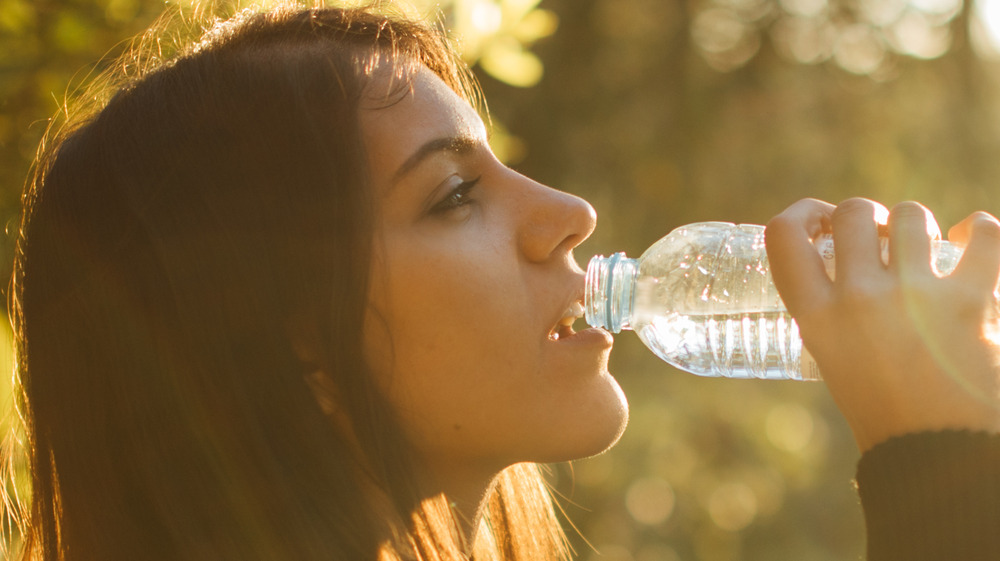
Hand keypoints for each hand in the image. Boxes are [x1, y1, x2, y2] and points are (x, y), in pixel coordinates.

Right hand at [765, 198, 999, 451]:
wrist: (940, 455)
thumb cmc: (885, 415)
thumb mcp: (834, 360)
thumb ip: (834, 314)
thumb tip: (853, 266)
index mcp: (817, 318)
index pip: (784, 237)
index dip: (801, 213)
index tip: (819, 218)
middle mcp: (858, 300)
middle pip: (852, 214)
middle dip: (867, 216)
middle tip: (878, 236)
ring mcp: (914, 297)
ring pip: (910, 215)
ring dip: (917, 224)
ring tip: (925, 245)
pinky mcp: (970, 300)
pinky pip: (984, 236)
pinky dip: (980, 230)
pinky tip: (973, 238)